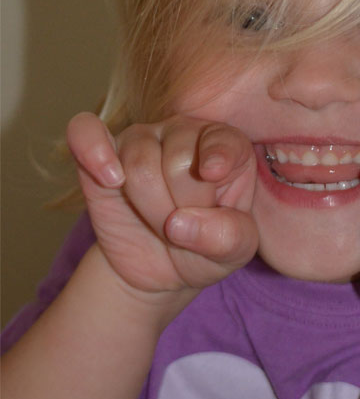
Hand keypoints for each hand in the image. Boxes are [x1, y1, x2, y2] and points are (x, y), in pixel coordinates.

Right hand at [66, 115, 258, 293]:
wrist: (160, 267)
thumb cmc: (206, 248)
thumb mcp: (234, 253)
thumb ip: (225, 237)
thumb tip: (180, 223)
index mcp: (228, 148)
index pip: (222, 142)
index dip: (218, 155)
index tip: (212, 174)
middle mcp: (184, 133)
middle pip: (179, 161)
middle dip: (180, 208)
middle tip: (183, 227)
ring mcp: (141, 139)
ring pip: (140, 163)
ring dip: (150, 208)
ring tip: (159, 223)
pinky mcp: (101, 151)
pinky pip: (86, 131)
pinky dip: (92, 149)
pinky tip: (109, 180)